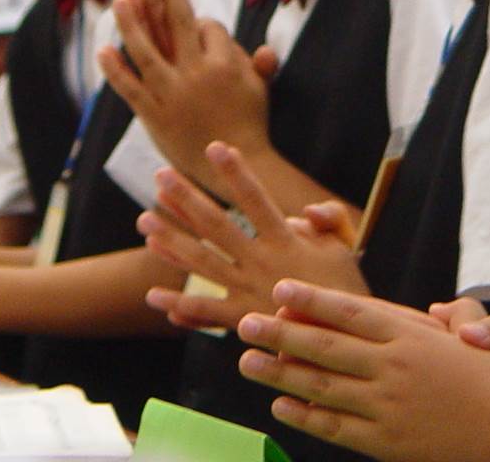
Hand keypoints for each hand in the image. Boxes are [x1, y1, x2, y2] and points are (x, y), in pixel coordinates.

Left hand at [102, 0, 276, 191]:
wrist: (233, 164)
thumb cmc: (249, 125)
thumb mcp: (260, 91)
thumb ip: (260, 67)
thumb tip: (266, 50)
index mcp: (223, 63)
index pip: (206, 26)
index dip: (202, 22)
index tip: (200, 26)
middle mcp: (195, 73)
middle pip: (176, 24)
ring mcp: (172, 94)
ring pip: (146, 51)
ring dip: (131, 23)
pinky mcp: (154, 115)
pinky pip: (130, 89)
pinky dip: (115, 70)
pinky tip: (103, 50)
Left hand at [141, 142, 367, 331]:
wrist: (344, 343)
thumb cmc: (344, 290)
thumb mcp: (344, 248)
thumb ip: (327, 220)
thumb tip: (301, 211)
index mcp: (286, 241)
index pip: (256, 199)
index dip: (236, 173)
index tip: (216, 147)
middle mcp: (260, 262)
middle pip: (217, 226)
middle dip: (187, 199)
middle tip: (160, 176)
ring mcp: (247, 291)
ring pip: (202, 262)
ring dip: (171, 241)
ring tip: (144, 222)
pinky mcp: (242, 319)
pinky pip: (206, 311)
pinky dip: (180, 304)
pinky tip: (154, 296)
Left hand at [233, 281, 489, 461]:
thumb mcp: (473, 333)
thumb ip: (447, 315)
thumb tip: (434, 308)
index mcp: (410, 335)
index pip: (349, 311)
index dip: (311, 299)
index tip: (279, 290)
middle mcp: (393, 367)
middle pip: (324, 346)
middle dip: (279, 334)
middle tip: (245, 324)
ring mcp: (387, 406)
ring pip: (321, 387)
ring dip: (280, 373)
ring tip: (248, 362)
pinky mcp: (388, 442)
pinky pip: (337, 427)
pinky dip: (306, 416)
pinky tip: (281, 406)